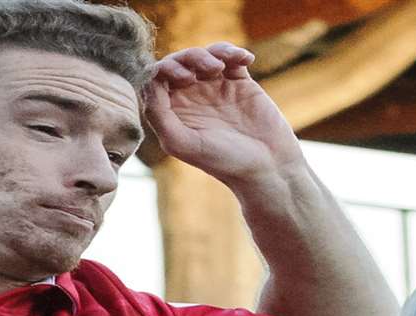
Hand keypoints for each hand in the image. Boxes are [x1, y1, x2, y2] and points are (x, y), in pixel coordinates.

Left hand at [142, 43, 303, 186]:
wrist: (267, 164)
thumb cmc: (223, 160)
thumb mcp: (182, 143)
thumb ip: (158, 115)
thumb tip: (148, 82)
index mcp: (172, 113)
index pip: (155, 80)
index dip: (164, 69)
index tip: (184, 79)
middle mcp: (189, 99)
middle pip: (177, 62)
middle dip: (188, 58)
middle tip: (205, 71)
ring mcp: (213, 88)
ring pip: (202, 55)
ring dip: (210, 53)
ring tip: (221, 68)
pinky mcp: (238, 82)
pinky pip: (230, 57)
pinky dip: (234, 52)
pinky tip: (245, 60)